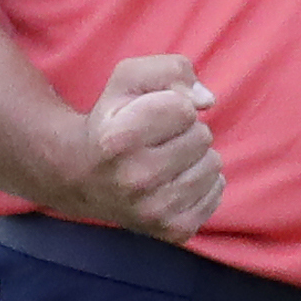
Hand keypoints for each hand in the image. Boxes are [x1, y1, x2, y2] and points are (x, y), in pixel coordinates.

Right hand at [72, 55, 222, 243]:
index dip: (173, 103)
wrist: (83, 176)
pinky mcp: (173, 230)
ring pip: (214, 164)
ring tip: (166, 160)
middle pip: (202, 136)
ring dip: (195, 156)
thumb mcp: (129, 78)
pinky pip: (217, 191)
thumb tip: (206, 101)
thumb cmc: (114, 119)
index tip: (150, 114)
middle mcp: (134, 179)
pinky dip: (202, 182)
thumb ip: (172, 70)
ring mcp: (154, 210)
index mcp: (119, 139)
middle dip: (185, 131)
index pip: (184, 108)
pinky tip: (174, 180)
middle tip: (157, 140)